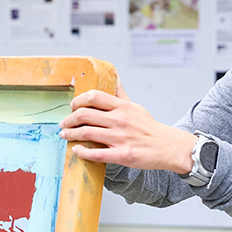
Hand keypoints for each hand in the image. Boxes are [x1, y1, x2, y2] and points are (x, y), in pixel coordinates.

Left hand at [59, 79, 197, 172]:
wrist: (167, 147)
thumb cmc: (150, 128)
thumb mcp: (136, 106)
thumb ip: (121, 94)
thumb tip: (114, 76)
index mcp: (122, 107)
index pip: (93, 97)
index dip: (78, 101)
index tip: (72, 107)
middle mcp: (119, 120)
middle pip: (84, 115)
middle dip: (69, 119)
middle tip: (64, 123)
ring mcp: (120, 138)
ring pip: (86, 133)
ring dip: (70, 134)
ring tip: (65, 135)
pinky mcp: (122, 155)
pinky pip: (96, 154)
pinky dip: (82, 152)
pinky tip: (76, 151)